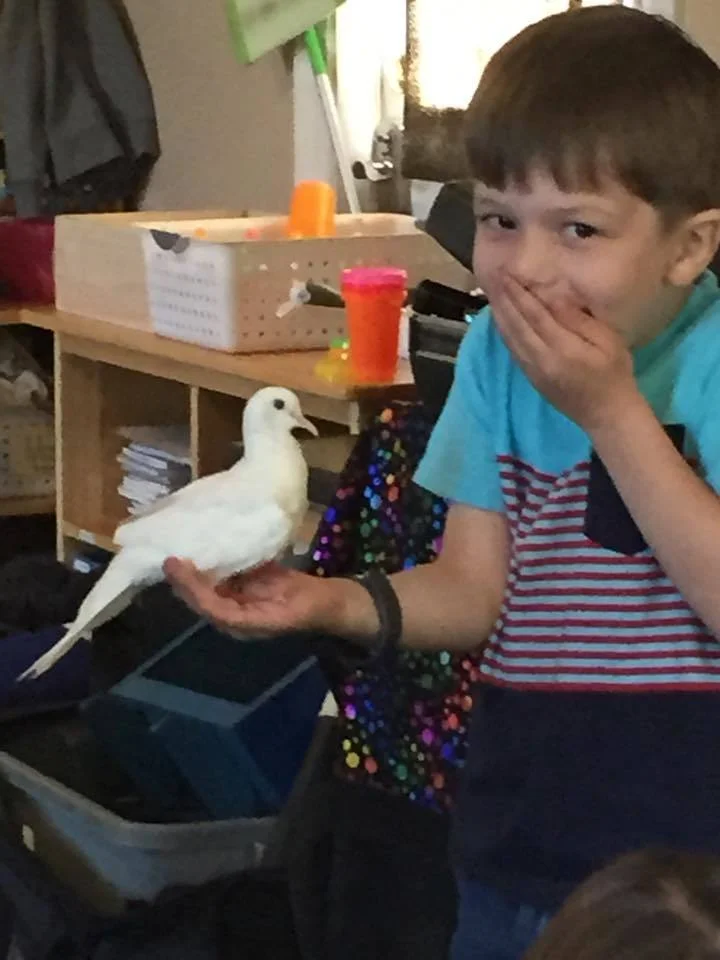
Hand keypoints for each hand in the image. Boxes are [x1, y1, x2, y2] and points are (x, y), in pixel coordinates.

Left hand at [163, 558, 335, 636]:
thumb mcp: (288, 610)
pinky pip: (228, 575)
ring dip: (196, 570)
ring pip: (212, 586)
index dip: (190, 588)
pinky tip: (206, 543)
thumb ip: (255, 610)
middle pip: (203, 597)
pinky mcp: (252, 585)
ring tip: (181, 547)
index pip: (208, 607)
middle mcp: (238, 613)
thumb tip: (215, 604)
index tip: (174, 564)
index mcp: (244, 624)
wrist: (335, 603)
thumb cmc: (316, 607)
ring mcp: (244, 599)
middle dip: (185, 580)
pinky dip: (215, 561)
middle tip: (170, 555)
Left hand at [491, 273, 639, 432]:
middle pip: (516, 324)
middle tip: (493, 277)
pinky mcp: (530, 378)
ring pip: (510, 338)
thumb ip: (578, 320)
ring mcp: (533, 370)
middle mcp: (541, 359)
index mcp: (562, 347)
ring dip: (500, 315)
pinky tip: (500, 320)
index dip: (519, 293)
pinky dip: (504, 333)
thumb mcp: (607, 341)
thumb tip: (554, 297)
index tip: (507, 274)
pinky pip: (512, 351)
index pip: (534, 314)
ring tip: (492, 294)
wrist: (607, 415)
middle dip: (504, 299)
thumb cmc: (615, 373)